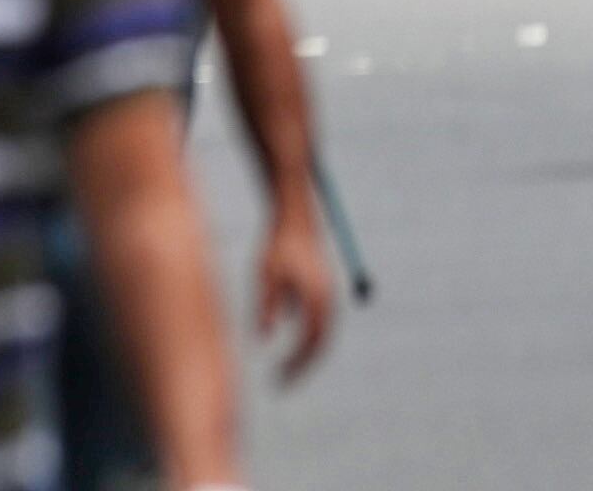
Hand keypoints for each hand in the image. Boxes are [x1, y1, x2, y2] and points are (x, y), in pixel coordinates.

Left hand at [256, 207, 339, 381]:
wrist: (294, 210)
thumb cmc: (277, 242)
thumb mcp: (266, 275)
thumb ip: (267, 307)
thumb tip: (263, 338)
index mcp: (318, 296)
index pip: (310, 342)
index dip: (294, 365)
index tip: (277, 379)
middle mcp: (329, 297)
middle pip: (321, 342)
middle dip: (302, 364)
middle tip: (281, 383)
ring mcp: (328, 291)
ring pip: (322, 332)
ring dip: (307, 352)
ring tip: (287, 370)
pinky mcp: (324, 286)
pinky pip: (319, 320)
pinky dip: (309, 336)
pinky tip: (291, 344)